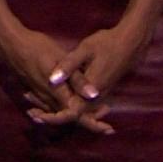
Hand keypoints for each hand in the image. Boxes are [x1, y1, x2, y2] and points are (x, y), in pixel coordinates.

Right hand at [0, 20, 109, 133]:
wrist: (11, 46)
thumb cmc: (37, 49)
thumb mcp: (60, 59)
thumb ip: (77, 79)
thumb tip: (94, 95)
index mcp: (58, 94)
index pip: (78, 116)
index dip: (94, 123)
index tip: (109, 129)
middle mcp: (50, 100)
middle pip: (71, 117)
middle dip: (90, 120)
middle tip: (107, 120)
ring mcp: (42, 97)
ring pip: (62, 113)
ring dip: (79, 114)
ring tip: (98, 112)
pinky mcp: (37, 92)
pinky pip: (53, 107)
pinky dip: (66, 109)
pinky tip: (74, 103)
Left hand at [31, 23, 150, 131]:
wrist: (131, 43)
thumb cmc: (107, 44)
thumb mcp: (85, 50)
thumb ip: (68, 66)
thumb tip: (52, 80)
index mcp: (90, 91)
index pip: (70, 113)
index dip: (53, 117)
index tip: (37, 117)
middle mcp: (94, 99)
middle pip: (72, 116)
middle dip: (51, 116)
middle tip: (31, 114)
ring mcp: (98, 97)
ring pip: (77, 111)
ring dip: (57, 110)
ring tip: (36, 108)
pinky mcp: (98, 92)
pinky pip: (82, 105)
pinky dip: (66, 104)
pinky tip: (52, 97)